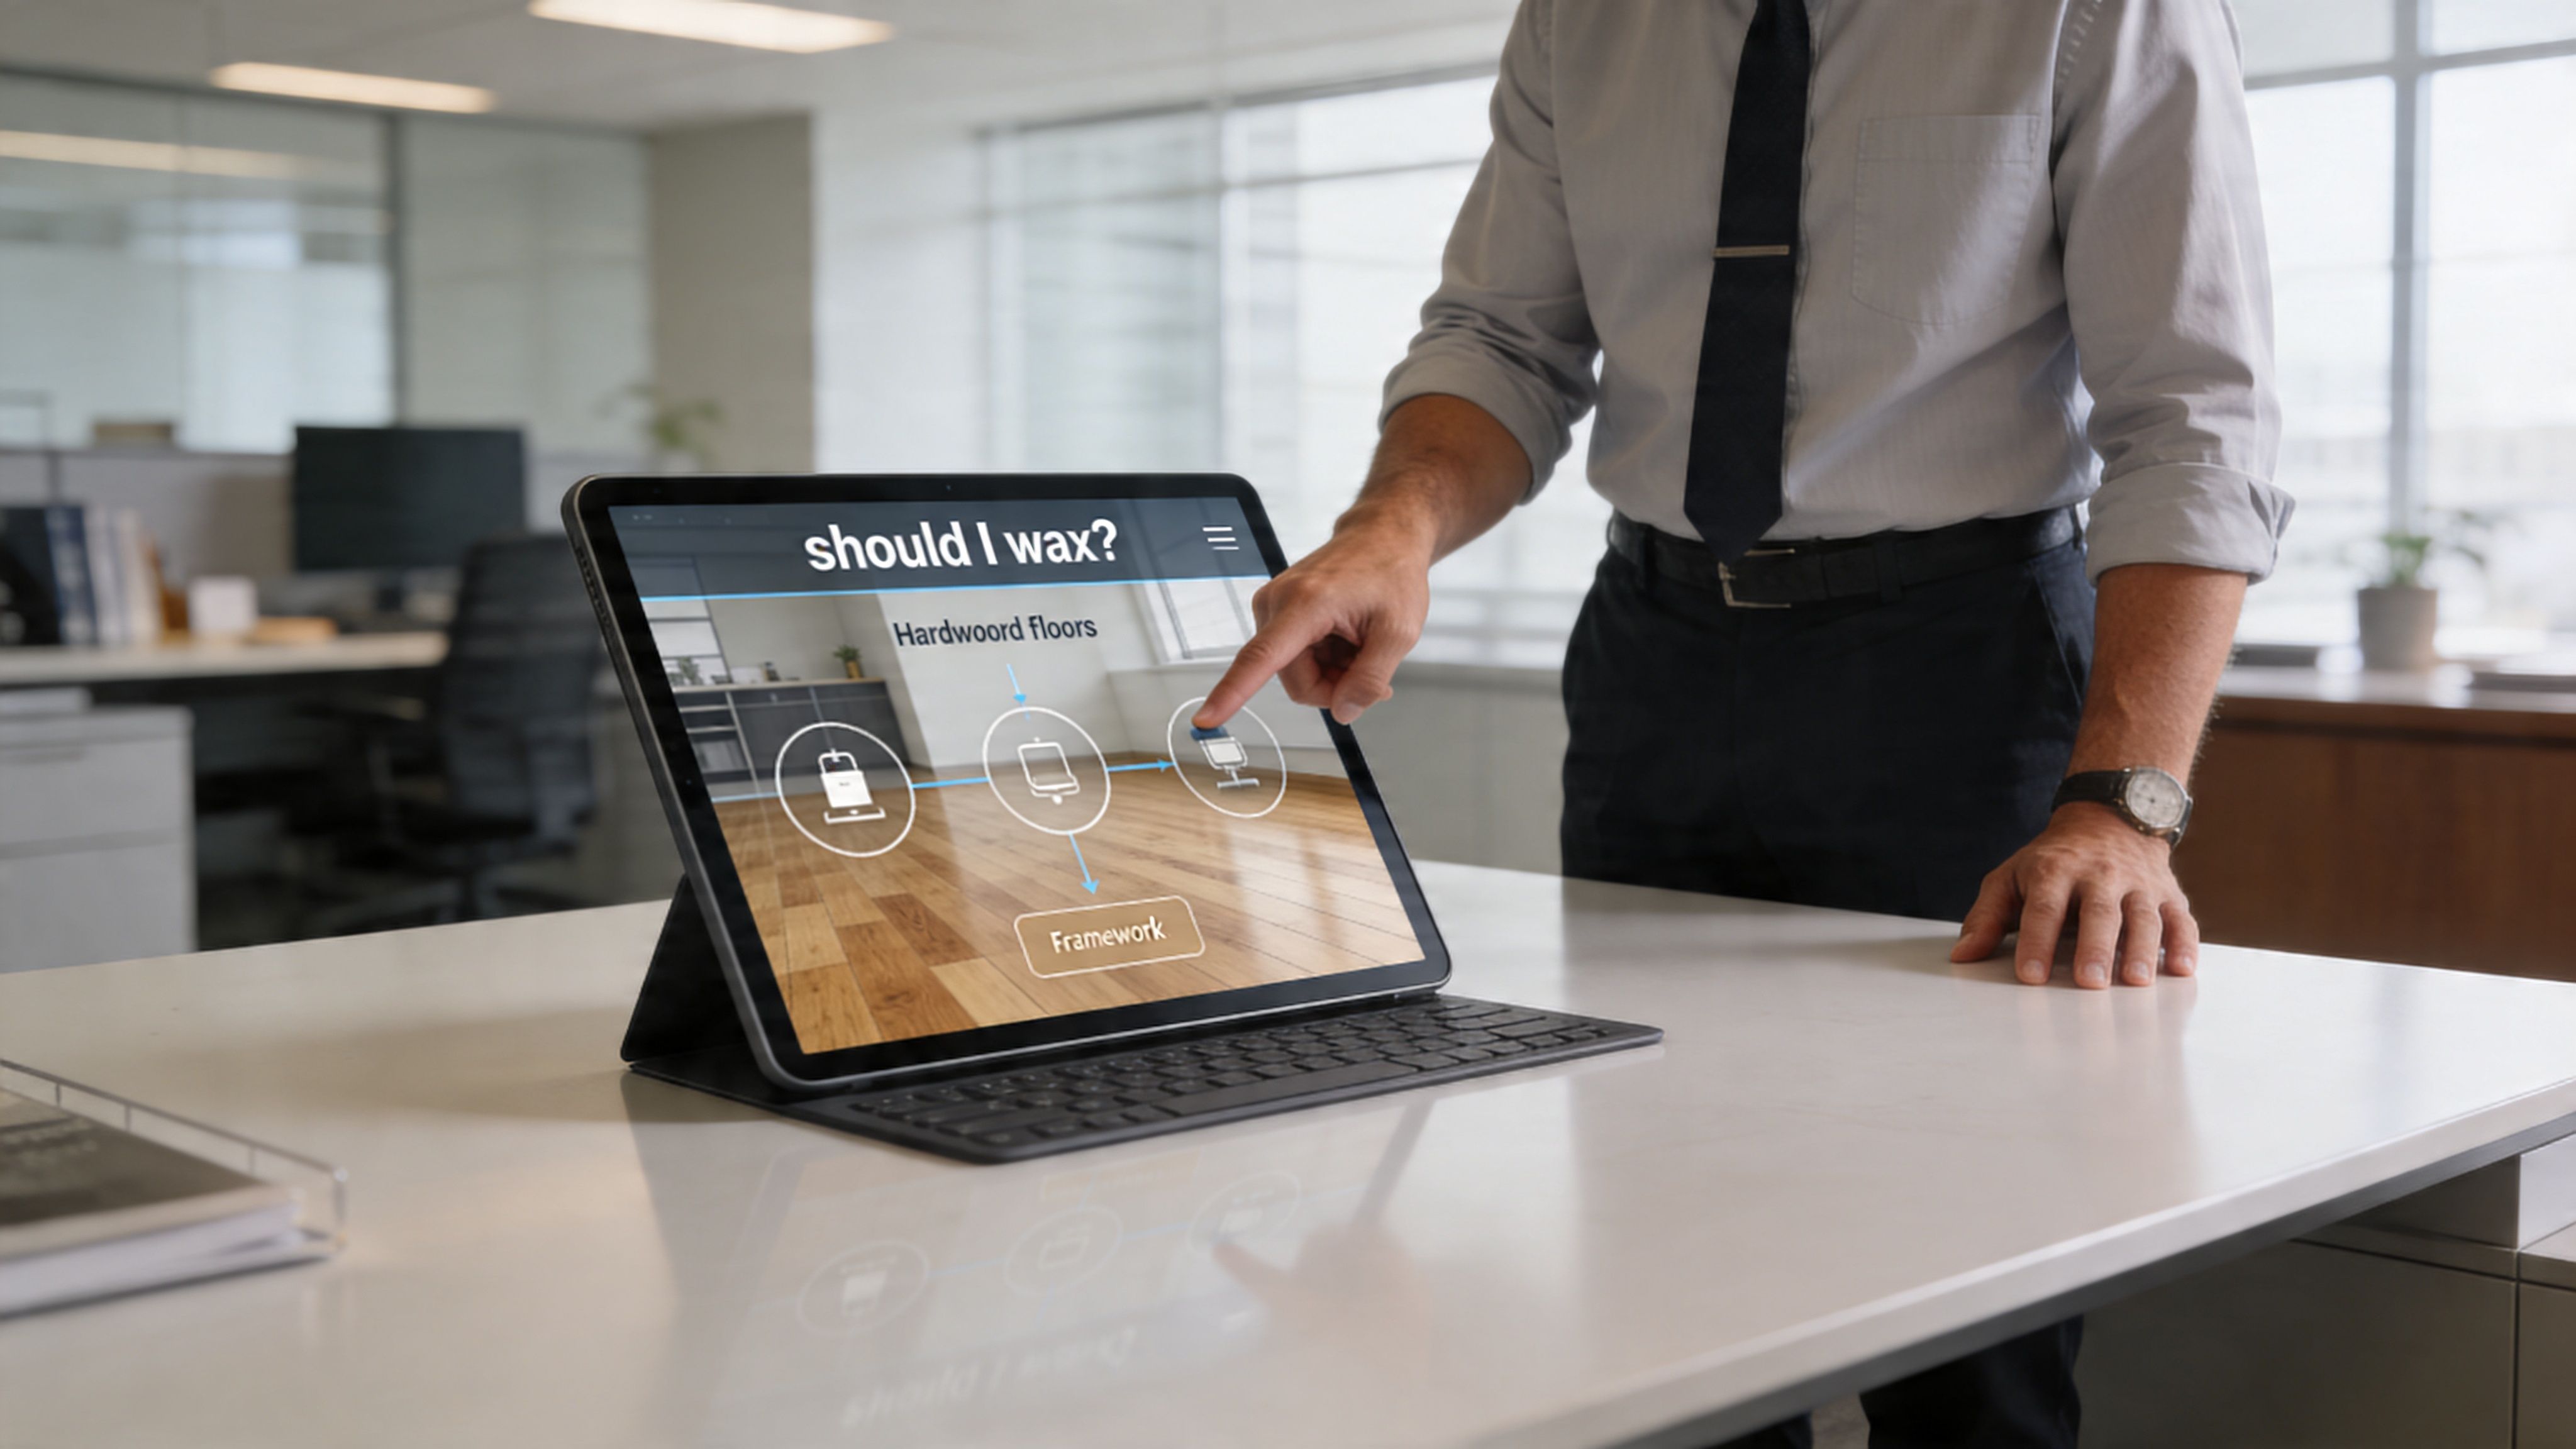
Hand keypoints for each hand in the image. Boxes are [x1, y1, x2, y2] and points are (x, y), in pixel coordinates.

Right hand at [1194, 504, 1435, 728]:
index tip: (1206, 719)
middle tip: (1368, 665)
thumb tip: (1343, 713)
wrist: (1383, 537)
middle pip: (1294, 681)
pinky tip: (1345, 639)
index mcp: (1305, 603)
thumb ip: (1370, 679)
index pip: (1260, 658)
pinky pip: (1293, 657)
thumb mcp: (1399, 633)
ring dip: (1331, 671)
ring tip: (1358, 643)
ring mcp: (1272, 605)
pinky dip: (1324, 658)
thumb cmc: (1391, 572)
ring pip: (1294, 673)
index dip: (1231, 693)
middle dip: (1333, 685)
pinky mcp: (1275, 610)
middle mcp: (1278, 601)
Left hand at [1951, 804, 2200, 988]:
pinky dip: (2184, 943)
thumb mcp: (2011, 877)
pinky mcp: (2169, 894)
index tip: (2030, 976)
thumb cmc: (2053, 860)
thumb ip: (1987, 917)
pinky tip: (2181, 969)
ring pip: (2143, 916)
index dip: (2037, 942)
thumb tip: (1962, 955)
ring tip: (2136, 980)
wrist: (2109, 819)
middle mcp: (2099, 876)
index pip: (2044, 908)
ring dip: (2141, 949)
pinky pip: (2180, 919)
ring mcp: (2138, 884)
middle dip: (2094, 947)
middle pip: (2098, 912)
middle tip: (2089, 982)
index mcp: (2055, 870)